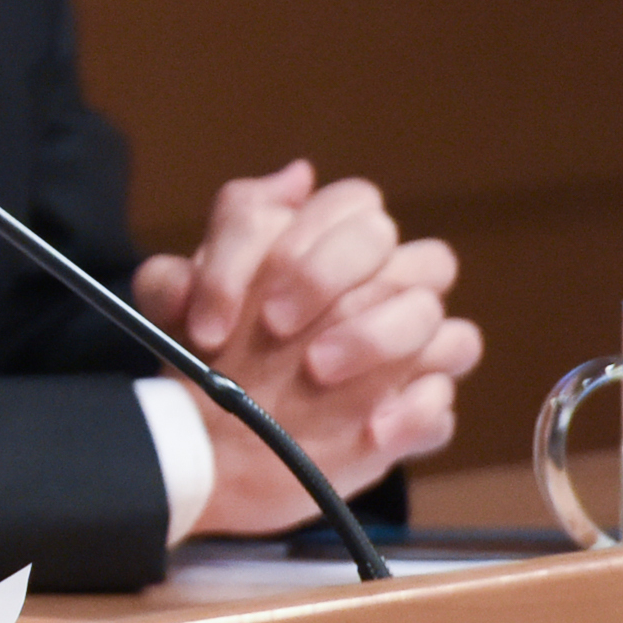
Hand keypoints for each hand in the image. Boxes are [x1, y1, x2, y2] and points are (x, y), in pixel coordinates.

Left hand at [134, 162, 482, 533]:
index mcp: (332, 245)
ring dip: (377, 338)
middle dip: (333, 279)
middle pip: (410, 252)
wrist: (208, 443)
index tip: (238, 292)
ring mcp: (407, 352)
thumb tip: (292, 180)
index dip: (296, 239)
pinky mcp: (415, 412)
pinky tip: (369, 428)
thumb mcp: (180, 300)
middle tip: (274, 323)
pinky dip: (412, 410)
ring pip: (437, 319)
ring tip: (317, 371)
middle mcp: (383, 288)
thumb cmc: (203, 351)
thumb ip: (228, 234)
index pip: (353, 205)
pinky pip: (442, 399)